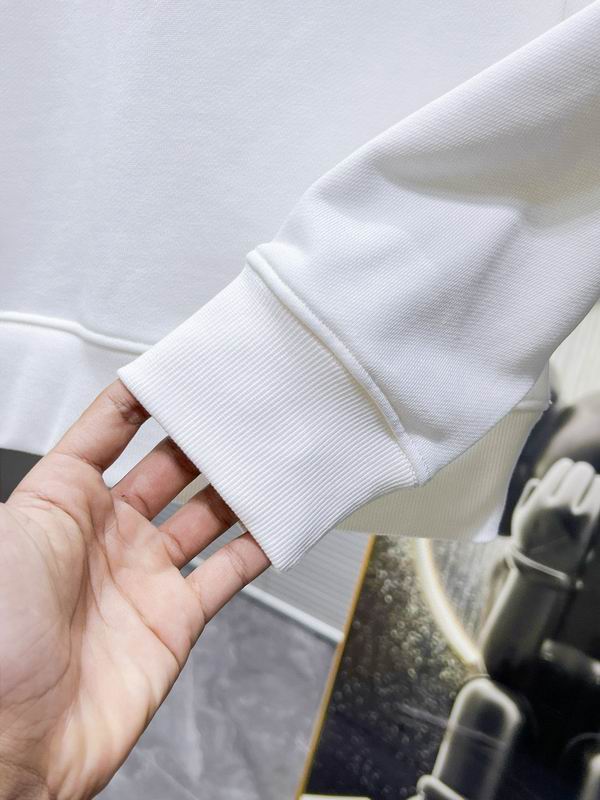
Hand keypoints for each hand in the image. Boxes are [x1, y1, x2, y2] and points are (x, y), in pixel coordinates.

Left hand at [0, 380, 268, 799]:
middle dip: (202, 438)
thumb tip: (99, 430)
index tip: (178, 371)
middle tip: (237, 410)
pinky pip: (228, 572)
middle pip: (169, 468)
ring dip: (237, 485)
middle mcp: (107, 536)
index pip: (109, 432)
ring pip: (206, 514)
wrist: (9, 741)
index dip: (143, 399)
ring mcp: (144, 577)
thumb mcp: (17, 525)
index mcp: (62, 503)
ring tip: (267, 454)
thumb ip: (64, 476)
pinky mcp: (176, 619)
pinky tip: (277, 521)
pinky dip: (258, 547)